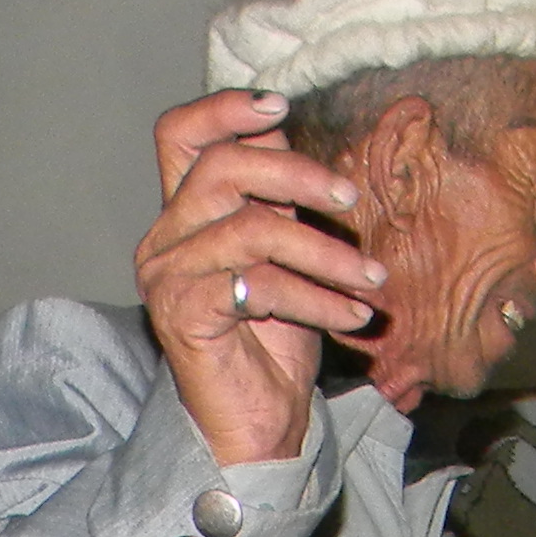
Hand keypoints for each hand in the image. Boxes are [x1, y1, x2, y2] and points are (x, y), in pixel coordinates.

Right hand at [133, 90, 387, 469]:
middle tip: (351, 200)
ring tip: (370, 280)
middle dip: (298, 174)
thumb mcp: (286, 258)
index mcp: (184, 216)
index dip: (225, 108)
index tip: (281, 107)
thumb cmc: (273, 346)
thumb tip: (294, 138)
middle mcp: (165, 239)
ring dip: (326, 251)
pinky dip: (318, 298)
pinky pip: (260, 285)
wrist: (257, 430)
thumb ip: (280, 202)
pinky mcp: (183, 314)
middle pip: (223, 167)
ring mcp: (168, 277)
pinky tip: (354, 318)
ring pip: (252, 228)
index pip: (180, 134)